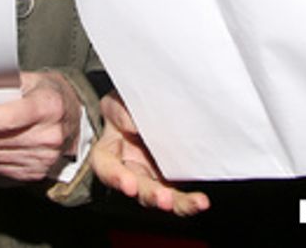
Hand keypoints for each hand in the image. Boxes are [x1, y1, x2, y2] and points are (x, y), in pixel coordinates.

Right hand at [92, 93, 209, 216]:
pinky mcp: (170, 179)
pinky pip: (178, 194)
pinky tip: (200, 201)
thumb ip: (119, 111)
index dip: (115, 177)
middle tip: (163, 198)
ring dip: (175, 202)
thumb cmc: (126, 104)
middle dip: (151, 194)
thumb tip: (132, 125)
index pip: (104, 166)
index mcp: (109, 151)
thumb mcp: (117, 101)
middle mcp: (129, 168)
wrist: (146, 103)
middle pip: (136, 188)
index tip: (129, 185)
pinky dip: (189, 200)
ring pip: (160, 196)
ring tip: (192, 203)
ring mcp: (150, 176)